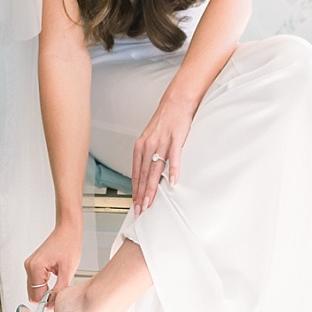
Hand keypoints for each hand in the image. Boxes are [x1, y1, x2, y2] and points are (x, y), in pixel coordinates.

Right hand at [25, 220, 81, 308]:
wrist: (68, 229)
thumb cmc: (69, 244)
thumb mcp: (68, 270)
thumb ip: (59, 289)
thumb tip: (52, 304)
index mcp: (35, 267)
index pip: (35, 295)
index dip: (46, 301)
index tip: (57, 302)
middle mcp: (29, 266)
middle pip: (32, 293)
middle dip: (45, 296)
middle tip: (60, 292)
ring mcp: (30, 264)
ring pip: (34, 287)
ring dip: (46, 290)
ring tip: (60, 283)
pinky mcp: (34, 264)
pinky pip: (36, 280)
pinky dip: (45, 283)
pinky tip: (56, 279)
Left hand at [132, 100, 193, 214]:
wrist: (176, 102)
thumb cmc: (165, 121)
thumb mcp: (152, 138)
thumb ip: (149, 155)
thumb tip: (148, 173)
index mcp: (140, 146)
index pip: (136, 173)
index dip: (135, 190)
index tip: (135, 204)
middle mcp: (148, 146)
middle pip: (143, 175)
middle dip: (141, 195)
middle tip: (140, 210)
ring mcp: (161, 143)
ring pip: (154, 170)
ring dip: (152, 188)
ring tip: (150, 202)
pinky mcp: (175, 139)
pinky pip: (173, 158)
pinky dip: (173, 171)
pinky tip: (172, 182)